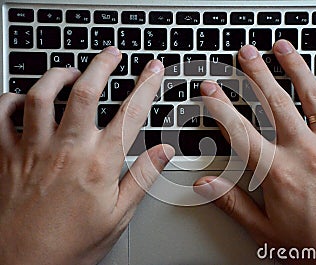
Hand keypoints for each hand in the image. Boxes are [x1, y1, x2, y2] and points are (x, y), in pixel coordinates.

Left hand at [0, 47, 173, 264]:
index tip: (153, 69)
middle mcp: (66, 150)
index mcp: (99, 164)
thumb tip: (163, 152)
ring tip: (71, 70)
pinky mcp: (6, 156)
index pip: (130, 114)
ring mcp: (33, 150)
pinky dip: (10, 99)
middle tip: (112, 53)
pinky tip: (23, 99)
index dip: (146, 86)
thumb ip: (143, 178)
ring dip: (58, 75)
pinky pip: (2, 115)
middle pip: (85, 92)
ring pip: (41, 96)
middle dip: (102, 65)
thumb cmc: (71, 244)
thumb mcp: (118, 216)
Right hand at [194, 41, 315, 263]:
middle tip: (245, 53)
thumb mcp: (265, 231)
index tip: (209, 89)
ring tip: (282, 47)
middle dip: (255, 73)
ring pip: (312, 96)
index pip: (240, 130)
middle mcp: (306, 152)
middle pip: (274, 102)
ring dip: (295, 67)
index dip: (220, 106)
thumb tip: (204, 184)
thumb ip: (232, 202)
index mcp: (279, 173)